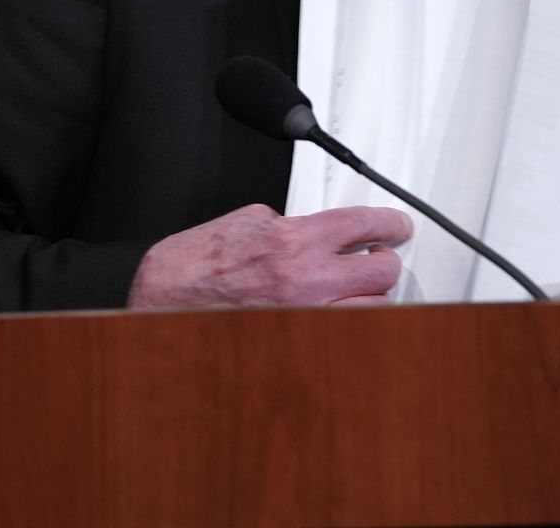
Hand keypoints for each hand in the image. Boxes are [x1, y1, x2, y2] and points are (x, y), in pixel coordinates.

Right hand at [127, 204, 412, 308]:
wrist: (162, 299)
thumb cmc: (190, 265)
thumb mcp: (241, 220)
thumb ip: (283, 222)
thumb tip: (306, 227)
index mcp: (291, 239)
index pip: (363, 224)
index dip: (391, 223)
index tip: (397, 226)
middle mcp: (305, 279)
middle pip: (382, 269)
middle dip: (384, 260)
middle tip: (378, 256)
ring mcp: (305, 315)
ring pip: (373, 308)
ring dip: (370, 295)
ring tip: (357, 288)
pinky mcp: (298, 339)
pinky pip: (344, 330)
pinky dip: (348, 319)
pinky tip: (338, 311)